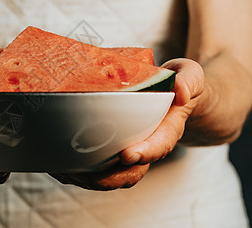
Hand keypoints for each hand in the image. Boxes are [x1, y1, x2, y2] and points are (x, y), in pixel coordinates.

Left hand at [51, 58, 203, 190]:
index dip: (145, 154)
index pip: (159, 146)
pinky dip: (82, 172)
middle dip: (109, 176)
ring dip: (91, 178)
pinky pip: (101, 169)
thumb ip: (189, 79)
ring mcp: (131, 150)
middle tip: (84, 172)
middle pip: (131, 171)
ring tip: (68, 172)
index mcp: (167, 129)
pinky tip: (62, 166)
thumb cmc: (177, 82)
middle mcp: (148, 145)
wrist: (174, 95)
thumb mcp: (188, 73)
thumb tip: (179, 90)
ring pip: (113, 176)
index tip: (127, 155)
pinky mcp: (116, 151)